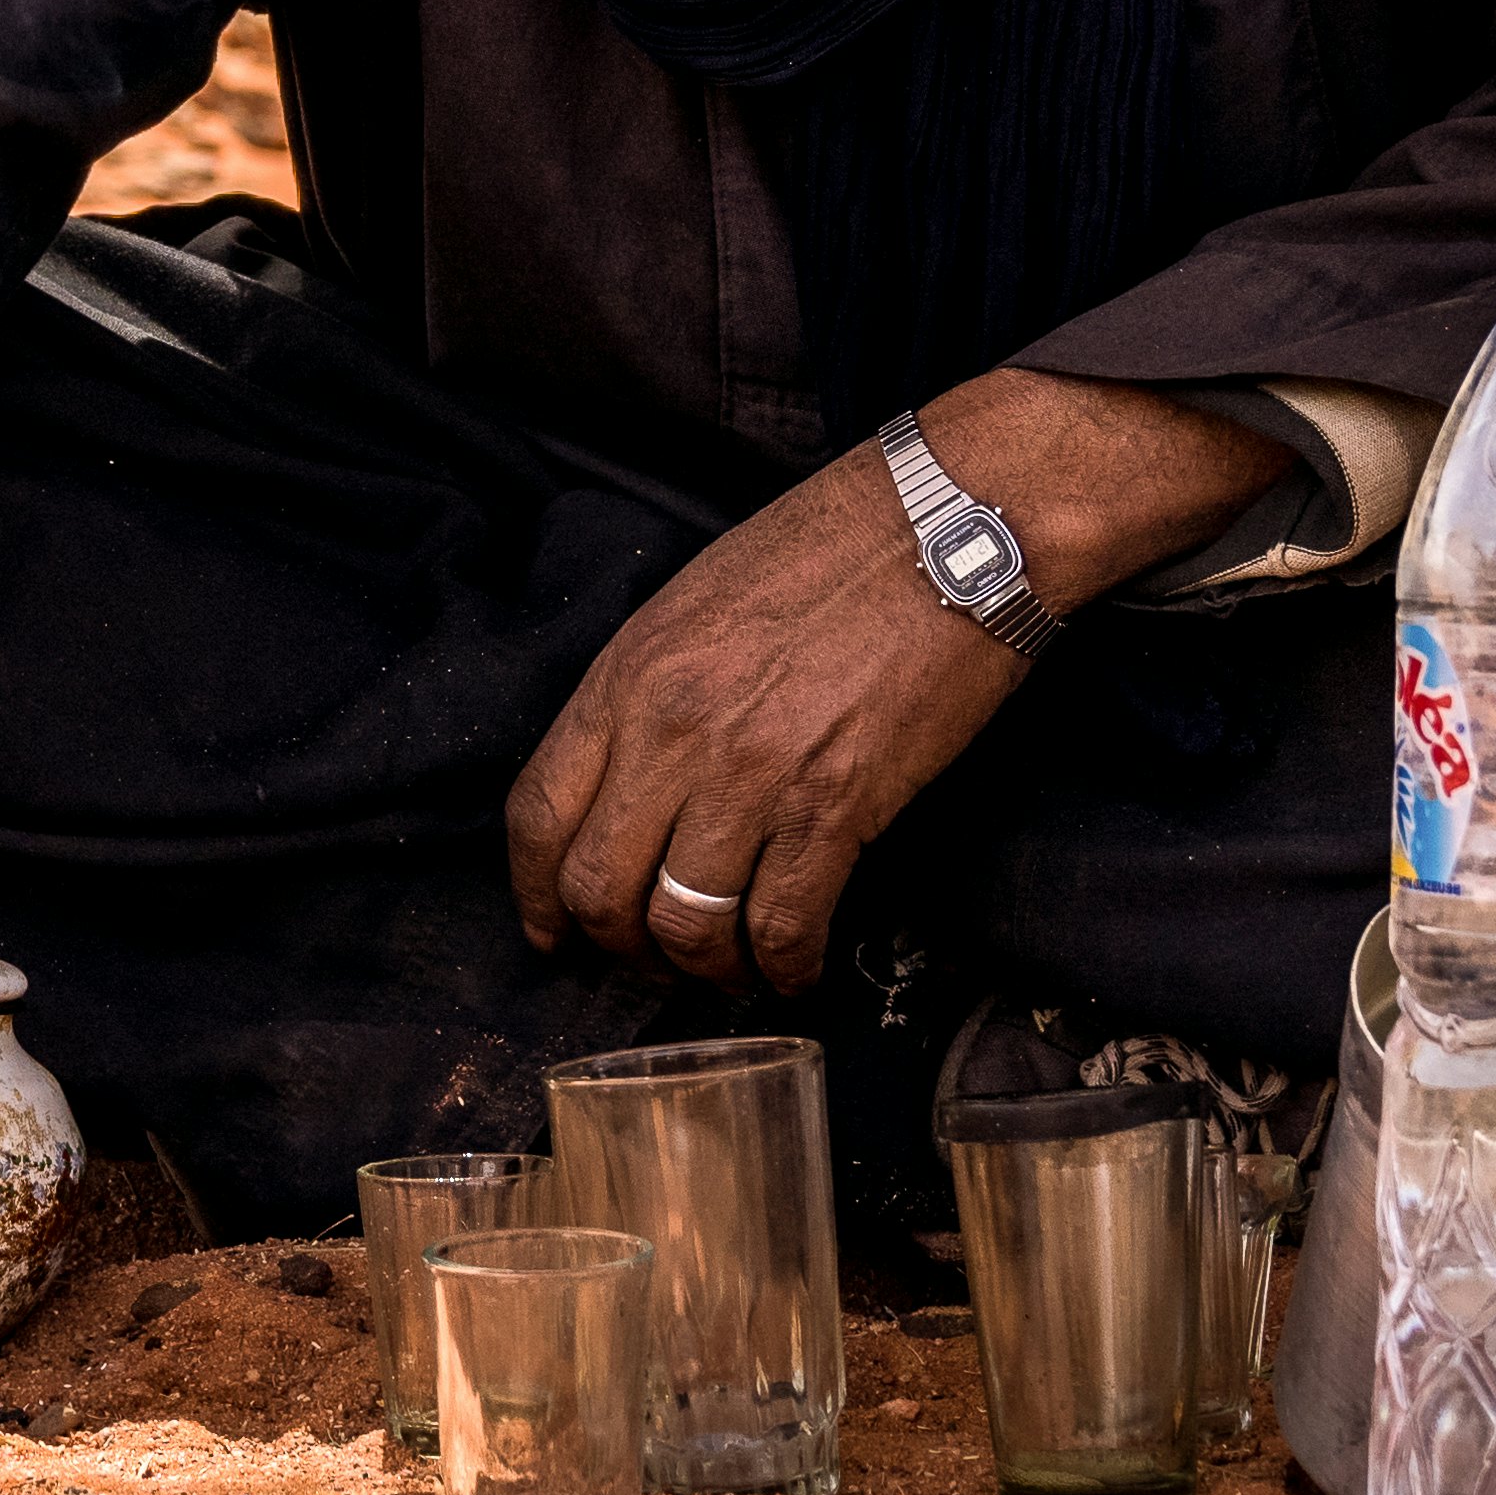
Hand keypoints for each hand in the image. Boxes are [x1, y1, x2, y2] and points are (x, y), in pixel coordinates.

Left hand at [505, 372, 1296, 990]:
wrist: (958, 522)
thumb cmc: (836, 546)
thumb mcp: (700, 601)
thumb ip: (651, 690)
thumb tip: (632, 779)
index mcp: (629, 673)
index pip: (538, 813)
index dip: (537, 895)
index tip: (554, 932)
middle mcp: (672, 731)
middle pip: (599, 889)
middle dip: (617, 946)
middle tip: (653, 958)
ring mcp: (752, 772)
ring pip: (683, 924)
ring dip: (700, 969)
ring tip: (728, 971)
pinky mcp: (837, 804)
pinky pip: (781, 923)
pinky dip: (784, 969)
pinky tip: (798, 972)